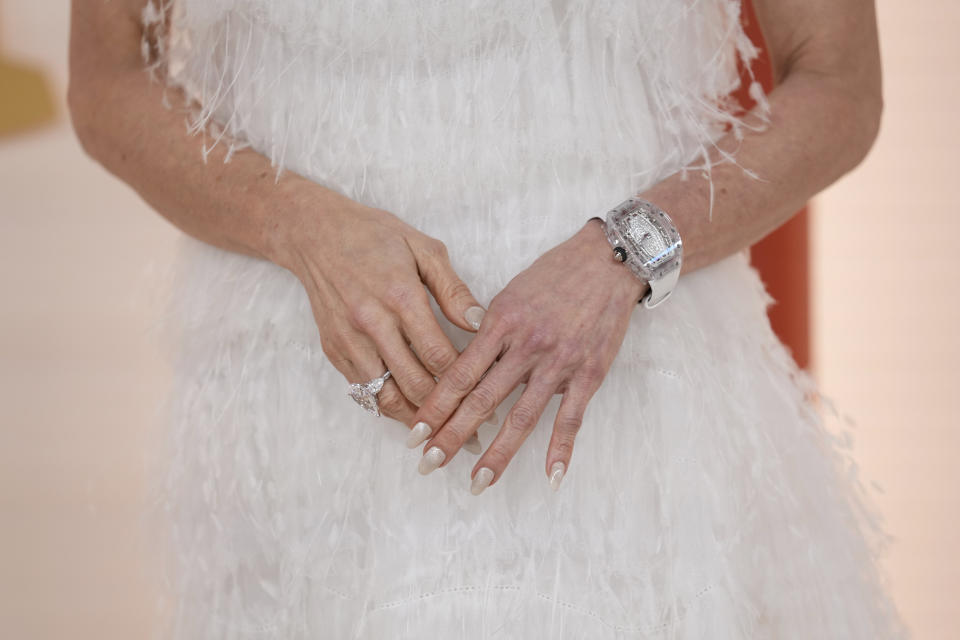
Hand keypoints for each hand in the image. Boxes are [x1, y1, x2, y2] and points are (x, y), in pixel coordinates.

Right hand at [275, 190, 485, 426]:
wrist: (315, 235)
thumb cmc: (375, 237)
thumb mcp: (423, 248)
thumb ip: (453, 289)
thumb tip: (480, 322)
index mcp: (400, 296)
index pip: (439, 355)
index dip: (466, 380)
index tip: (487, 393)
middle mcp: (372, 323)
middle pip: (415, 384)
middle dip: (447, 410)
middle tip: (473, 427)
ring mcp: (349, 341)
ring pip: (387, 397)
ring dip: (417, 419)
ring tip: (444, 433)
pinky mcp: (334, 351)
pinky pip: (365, 391)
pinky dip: (389, 407)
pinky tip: (412, 413)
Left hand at [408, 218, 647, 492]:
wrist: (607, 261)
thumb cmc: (555, 274)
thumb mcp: (510, 295)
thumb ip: (488, 331)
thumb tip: (463, 365)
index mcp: (501, 323)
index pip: (459, 374)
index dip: (435, 406)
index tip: (414, 432)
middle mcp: (526, 346)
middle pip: (482, 401)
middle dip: (452, 436)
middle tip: (428, 463)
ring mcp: (558, 363)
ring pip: (521, 417)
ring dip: (497, 454)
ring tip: (476, 482)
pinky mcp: (589, 374)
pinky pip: (571, 418)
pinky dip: (561, 449)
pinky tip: (551, 477)